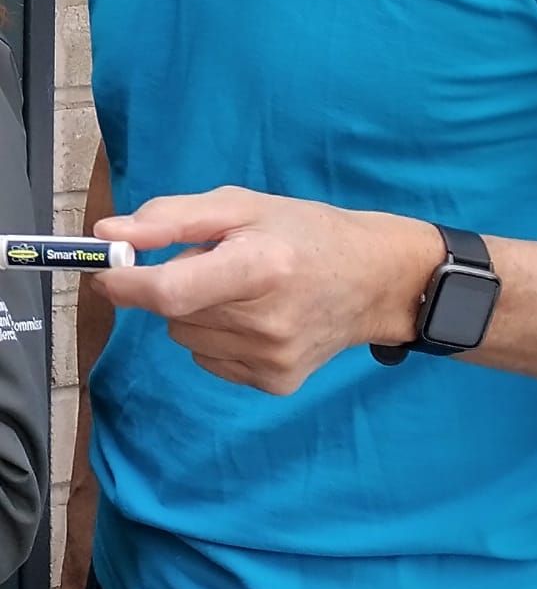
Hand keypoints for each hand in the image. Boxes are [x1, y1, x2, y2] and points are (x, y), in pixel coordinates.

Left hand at [90, 188, 440, 394]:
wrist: (378, 280)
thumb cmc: (309, 232)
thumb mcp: (245, 206)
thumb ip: (173, 217)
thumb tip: (108, 233)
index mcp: (261, 266)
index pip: (169, 291)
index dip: (126, 282)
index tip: (105, 269)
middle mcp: (266, 320)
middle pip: (174, 313)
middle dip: (176, 284)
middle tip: (218, 262)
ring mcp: (271, 359)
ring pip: (187, 337)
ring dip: (198, 312)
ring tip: (245, 289)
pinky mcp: (275, 382)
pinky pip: (210, 359)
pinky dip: (219, 336)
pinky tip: (258, 317)